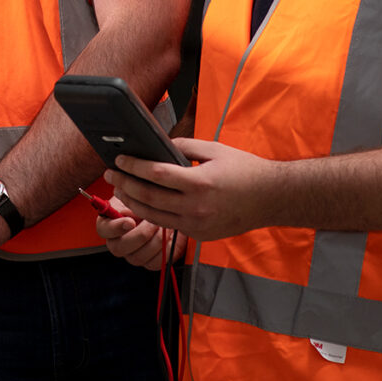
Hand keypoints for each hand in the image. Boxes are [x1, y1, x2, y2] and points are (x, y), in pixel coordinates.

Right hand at [94, 195, 186, 269]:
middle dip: (140, 234)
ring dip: (155, 240)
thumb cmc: (149, 201)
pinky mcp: (149, 263)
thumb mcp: (136, 193)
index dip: (116, 227)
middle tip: (152, 221)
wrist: (168, 210)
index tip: (130, 221)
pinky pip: (155, 263)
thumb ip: (128, 197)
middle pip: (119, 248)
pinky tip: (169, 236)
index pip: (104, 229)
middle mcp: (118, 242)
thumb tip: (125, 205)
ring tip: (163, 225)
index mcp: (109, 223)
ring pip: (139, 257)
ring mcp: (133, 255)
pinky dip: (165, 249)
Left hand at [105, 137, 278, 240]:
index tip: (119, 158)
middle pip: (149, 198)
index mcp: (200, 183)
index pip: (156, 175)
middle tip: (109, 173)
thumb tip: (161, 145)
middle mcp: (196, 208)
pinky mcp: (199, 236)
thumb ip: (185, 146)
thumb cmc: (245, 170)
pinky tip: (141, 203)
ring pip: (155, 216)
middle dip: (125, 184)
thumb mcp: (215, 149)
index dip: (134, 166)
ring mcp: (197, 225)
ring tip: (119, 188)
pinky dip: (151, 214)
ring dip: (133, 202)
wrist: (271, 199)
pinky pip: (168, 225)